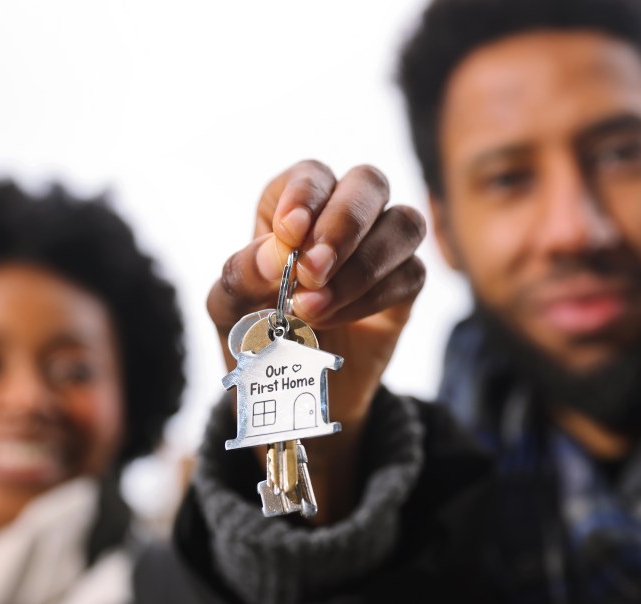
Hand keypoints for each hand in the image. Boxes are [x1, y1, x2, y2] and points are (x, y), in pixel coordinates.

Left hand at [208, 160, 425, 521]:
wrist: (288, 392)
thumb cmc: (254, 334)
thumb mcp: (228, 309)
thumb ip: (241, 276)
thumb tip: (275, 254)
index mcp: (293, 205)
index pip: (311, 175)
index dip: (306, 194)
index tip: (290, 231)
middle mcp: (342, 215)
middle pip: (368, 183)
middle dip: (344, 223)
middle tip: (311, 271)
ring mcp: (380, 248)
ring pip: (404, 223)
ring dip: (363, 264)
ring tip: (314, 307)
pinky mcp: (404, 285)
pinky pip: (412, 273)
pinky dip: (374, 296)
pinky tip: (336, 320)